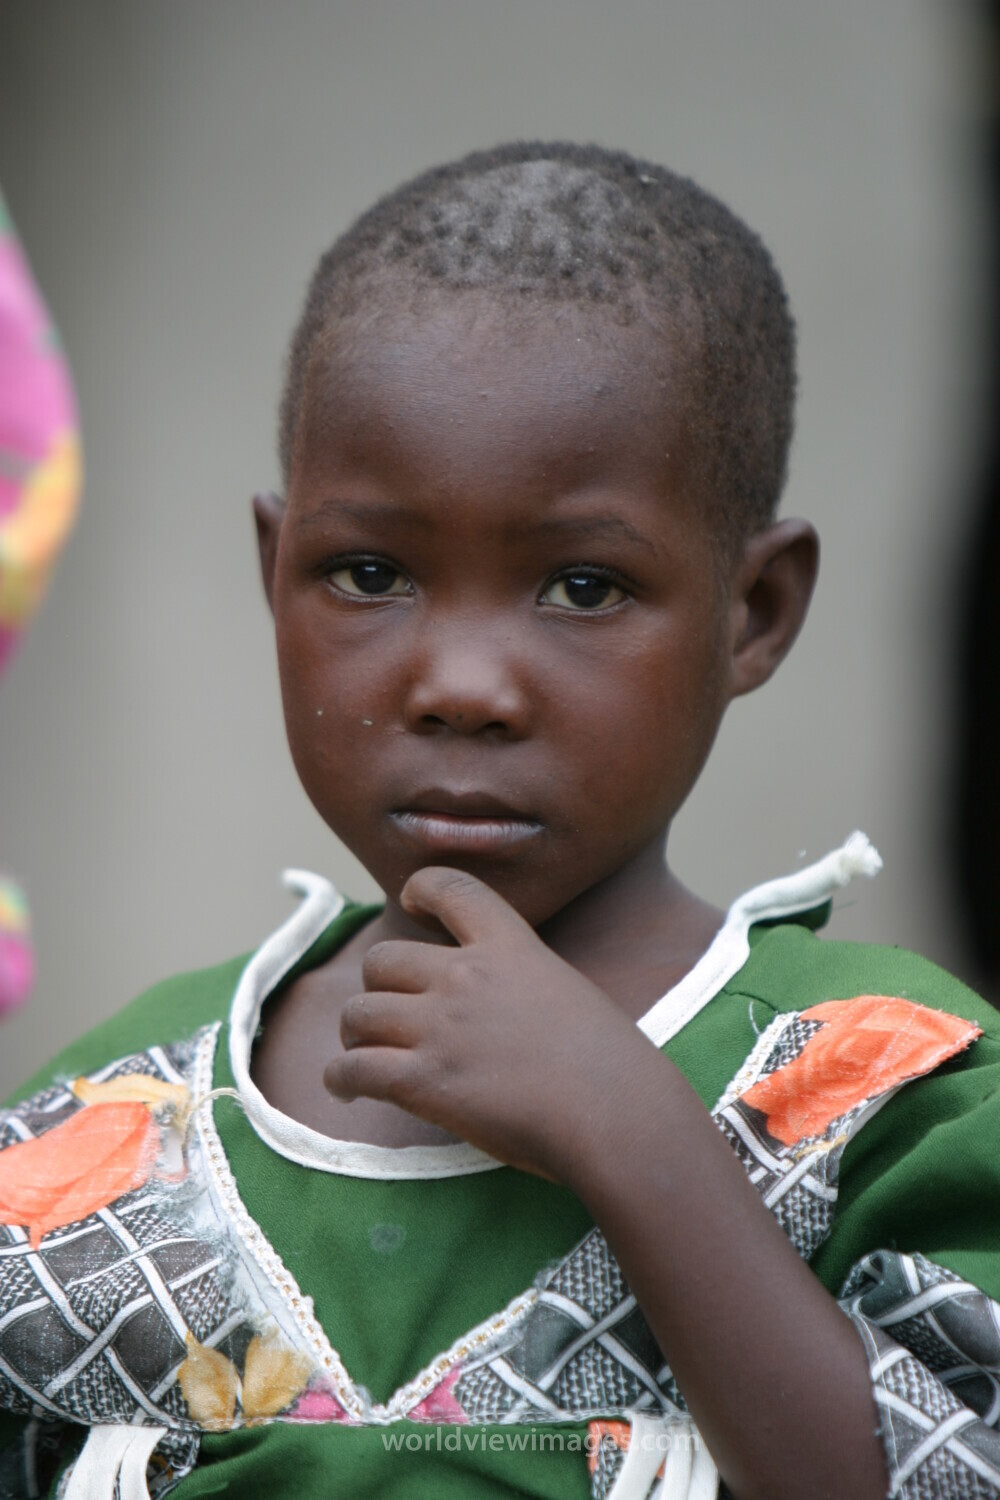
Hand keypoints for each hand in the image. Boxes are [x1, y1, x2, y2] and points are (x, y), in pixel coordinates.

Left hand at [323, 866, 646, 1179]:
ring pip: (358, 1013)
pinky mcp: (425, 1081)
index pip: (451, 887)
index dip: (421, 887)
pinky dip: (340, 1078)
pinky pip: (354, 1068)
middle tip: (384, 1017)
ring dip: (354, 1035)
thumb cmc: (611, 1065)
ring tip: (360, 1055)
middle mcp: (466, 976)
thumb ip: (523, 981)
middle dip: (377, 988)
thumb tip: (500, 1004)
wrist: (616, 1113)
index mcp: (510, 945)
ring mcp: (441, 1027)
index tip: (412, 901)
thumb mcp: (570, 990)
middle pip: (382, 960)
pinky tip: (347, 1088)